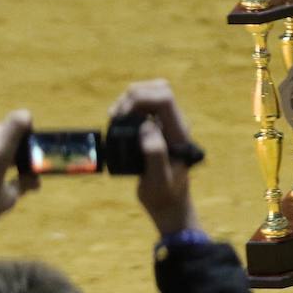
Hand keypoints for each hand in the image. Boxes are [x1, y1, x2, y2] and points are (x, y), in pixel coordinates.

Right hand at [110, 80, 200, 236]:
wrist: (170, 203)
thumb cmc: (164, 194)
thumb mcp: (159, 180)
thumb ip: (156, 153)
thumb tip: (147, 127)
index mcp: (178, 131)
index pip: (164, 98)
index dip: (140, 99)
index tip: (122, 115)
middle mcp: (175, 123)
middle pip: (158, 89)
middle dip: (134, 95)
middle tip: (116, 115)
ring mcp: (167, 124)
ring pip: (151, 94)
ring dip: (130, 100)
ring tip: (114, 117)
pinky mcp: (158, 128)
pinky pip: (144, 107)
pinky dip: (129, 108)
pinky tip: (117, 121)